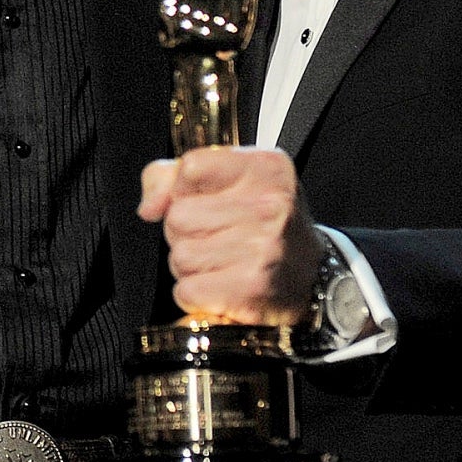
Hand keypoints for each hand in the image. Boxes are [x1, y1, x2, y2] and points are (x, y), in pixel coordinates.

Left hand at [137, 146, 317, 326]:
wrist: (312, 278)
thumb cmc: (263, 226)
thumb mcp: (231, 183)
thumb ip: (172, 177)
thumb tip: (149, 207)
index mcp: (266, 169)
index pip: (190, 167)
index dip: (185, 190)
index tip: (208, 201)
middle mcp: (270, 206)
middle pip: (178, 216)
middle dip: (186, 232)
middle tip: (221, 238)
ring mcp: (263, 248)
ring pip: (180, 255)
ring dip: (191, 266)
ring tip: (224, 262)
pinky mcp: (251, 288)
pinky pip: (187, 290)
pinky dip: (196, 294)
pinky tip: (224, 286)